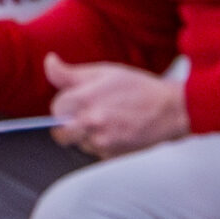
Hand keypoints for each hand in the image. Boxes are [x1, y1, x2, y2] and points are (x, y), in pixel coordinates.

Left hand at [45, 55, 188, 158]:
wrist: (170, 110)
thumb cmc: (139, 89)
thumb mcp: (104, 72)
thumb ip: (69, 73)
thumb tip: (49, 62)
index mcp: (84, 99)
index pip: (56, 109)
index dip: (66, 105)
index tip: (79, 102)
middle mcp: (90, 122)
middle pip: (61, 133)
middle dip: (71, 126)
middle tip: (90, 116)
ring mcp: (101, 142)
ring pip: (80, 144)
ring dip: (88, 136)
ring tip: (110, 122)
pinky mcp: (112, 156)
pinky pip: (97, 153)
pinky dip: (104, 145)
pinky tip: (119, 132)